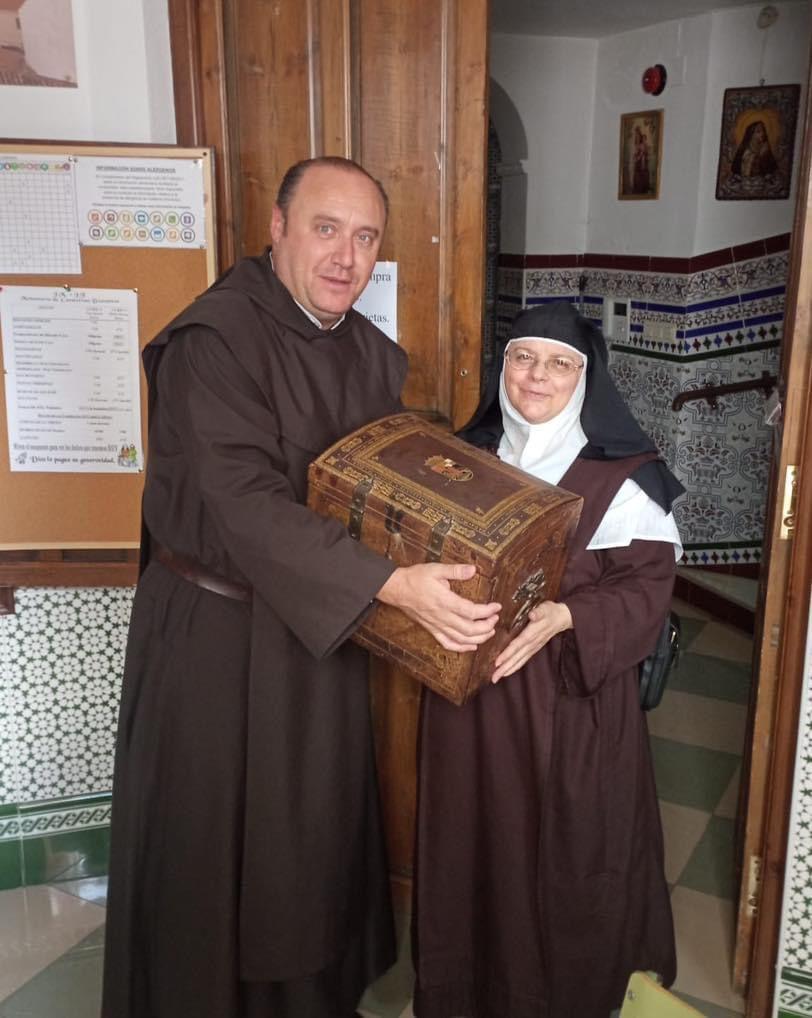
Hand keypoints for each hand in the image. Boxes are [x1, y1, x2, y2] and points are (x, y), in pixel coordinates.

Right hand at [376, 563, 500, 652]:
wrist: (397, 589)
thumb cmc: (416, 578)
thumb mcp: (436, 569)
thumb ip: (456, 570)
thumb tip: (473, 570)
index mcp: (445, 601)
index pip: (472, 612)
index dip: (487, 611)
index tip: (497, 607)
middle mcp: (442, 617)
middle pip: (470, 630)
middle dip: (487, 627)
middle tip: (495, 619)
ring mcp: (437, 625)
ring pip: (461, 640)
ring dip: (479, 639)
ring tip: (490, 632)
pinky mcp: (432, 630)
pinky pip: (447, 644)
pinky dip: (461, 648)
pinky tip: (471, 646)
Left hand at [491, 600, 572, 682]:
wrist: (561, 618)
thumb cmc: (550, 612)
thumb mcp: (545, 608)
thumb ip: (539, 612)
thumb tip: (533, 615)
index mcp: (532, 633)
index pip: (518, 645)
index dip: (508, 654)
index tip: (498, 662)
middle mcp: (532, 643)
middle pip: (517, 657)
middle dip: (505, 668)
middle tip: (494, 678)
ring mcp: (533, 647)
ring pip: (520, 661)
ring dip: (508, 670)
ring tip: (497, 677)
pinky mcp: (534, 648)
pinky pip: (523, 660)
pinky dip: (515, 667)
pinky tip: (507, 671)